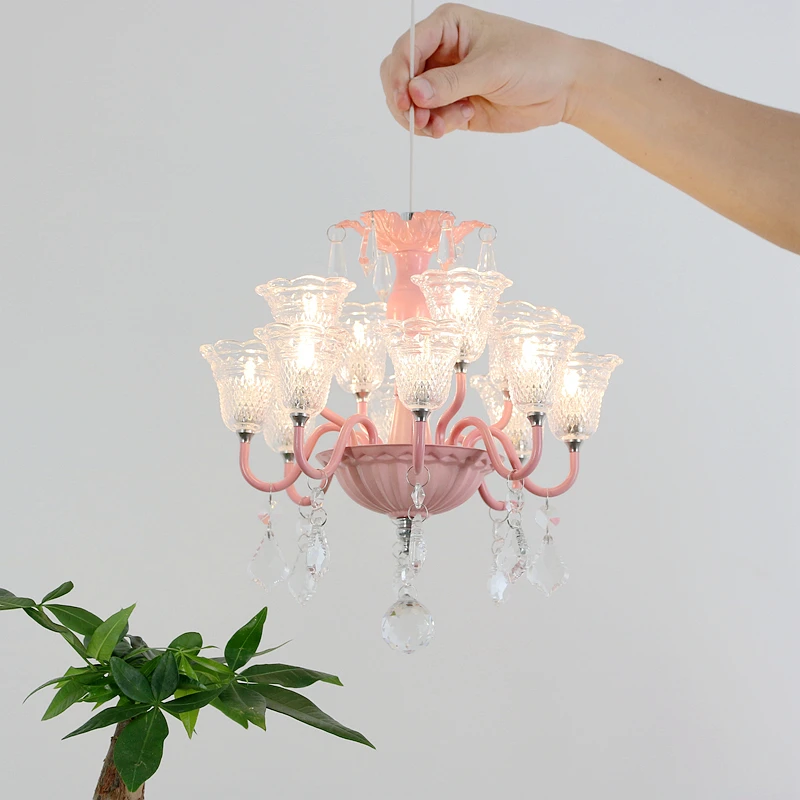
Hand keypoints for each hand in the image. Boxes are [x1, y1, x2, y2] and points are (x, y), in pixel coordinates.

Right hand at [380, 3, 588, 137]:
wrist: (563, 86)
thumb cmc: (535, 59)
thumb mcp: (492, 68)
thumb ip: (451, 83)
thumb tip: (414, 93)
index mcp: (447, 26)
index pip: (407, 48)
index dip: (399, 74)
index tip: (404, 99)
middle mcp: (442, 52)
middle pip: (401, 76)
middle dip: (405, 101)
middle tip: (418, 121)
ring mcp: (447, 82)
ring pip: (413, 103)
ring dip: (422, 118)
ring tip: (443, 126)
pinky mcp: (455, 106)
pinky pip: (432, 120)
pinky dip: (437, 126)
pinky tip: (460, 121)